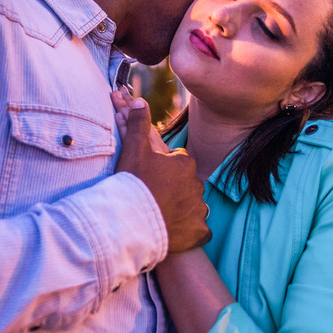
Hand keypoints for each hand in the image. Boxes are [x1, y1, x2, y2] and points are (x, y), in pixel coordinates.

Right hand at [112, 92, 210, 253]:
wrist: (132, 224)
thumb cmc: (133, 184)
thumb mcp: (133, 150)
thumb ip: (138, 125)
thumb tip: (140, 101)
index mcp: (185, 162)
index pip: (178, 161)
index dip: (163, 169)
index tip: (150, 177)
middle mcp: (197, 184)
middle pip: (185, 184)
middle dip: (173, 189)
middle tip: (153, 197)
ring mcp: (200, 210)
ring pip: (192, 206)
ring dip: (180, 210)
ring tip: (160, 215)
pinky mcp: (200, 232)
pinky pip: (198, 231)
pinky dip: (189, 232)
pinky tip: (174, 231)